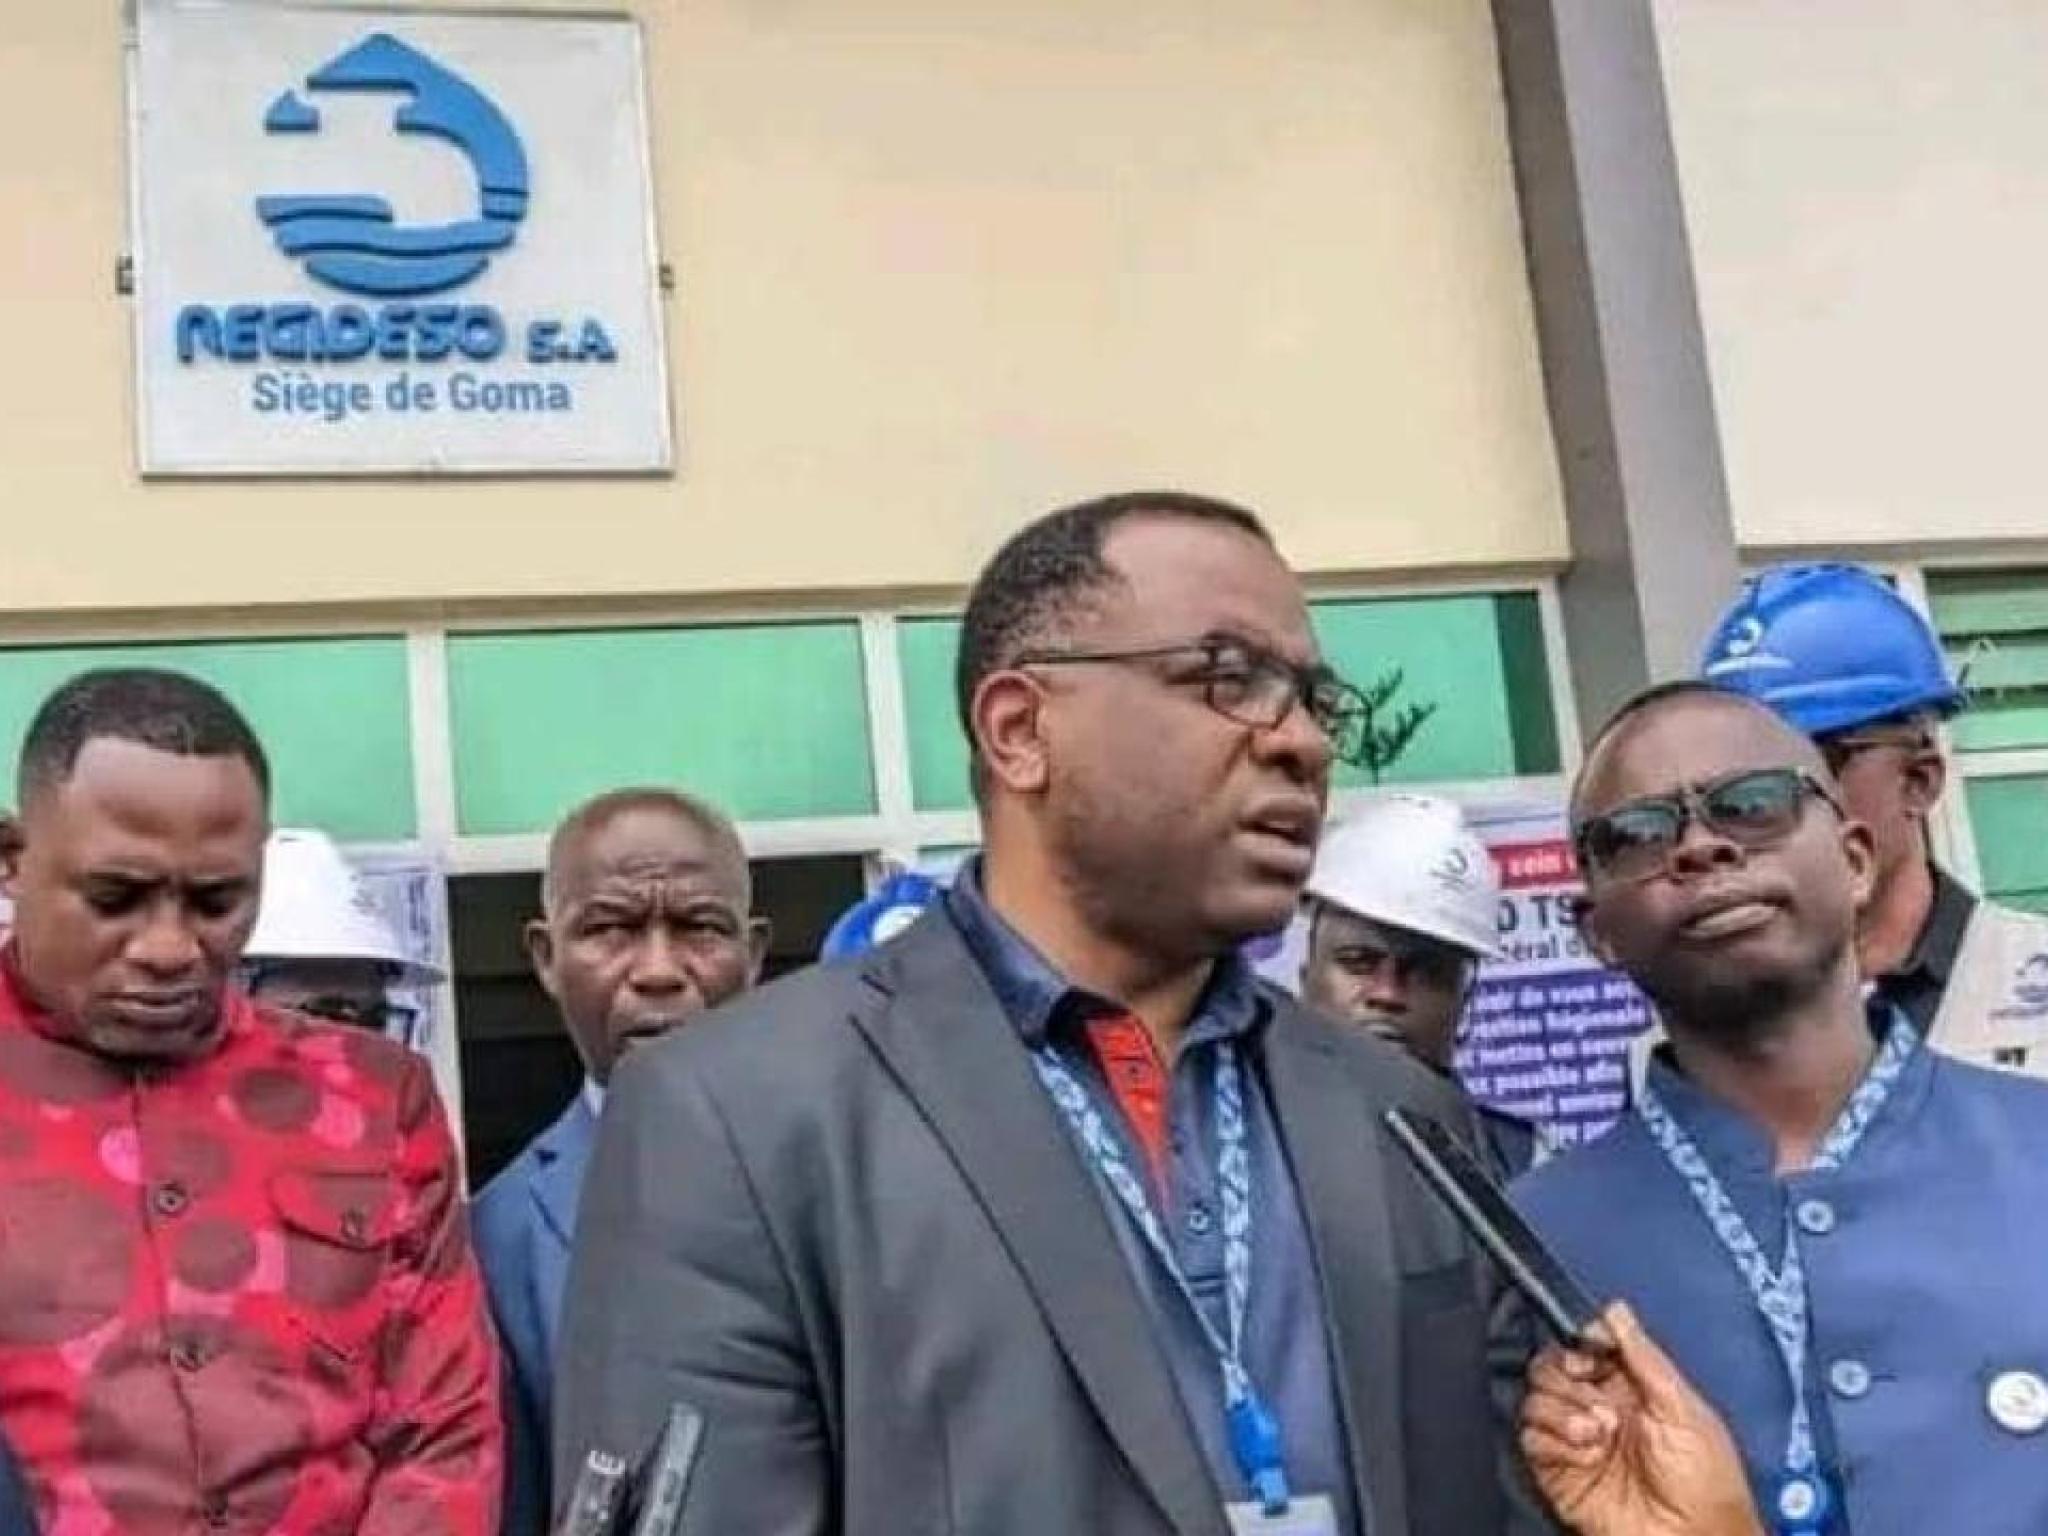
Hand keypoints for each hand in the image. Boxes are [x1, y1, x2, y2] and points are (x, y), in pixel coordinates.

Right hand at [1520, 1301, 1764, 1535]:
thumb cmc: (1708, 1486)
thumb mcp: (1685, 1408)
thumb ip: (1646, 1357)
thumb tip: (1616, 1311)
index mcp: (1631, 1391)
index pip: (1584, 1347)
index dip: (1580, 1344)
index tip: (1590, 1353)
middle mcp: (1598, 1411)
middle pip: (1550, 1367)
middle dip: (1569, 1378)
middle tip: (1600, 1403)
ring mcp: (1576, 1442)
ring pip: (1536, 1399)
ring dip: (1565, 1412)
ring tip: (1598, 1434)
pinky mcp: (1558, 1472)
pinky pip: (1531, 1439)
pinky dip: (1556, 1442)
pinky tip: (1587, 1455)